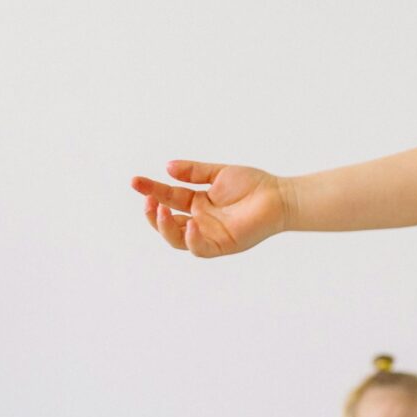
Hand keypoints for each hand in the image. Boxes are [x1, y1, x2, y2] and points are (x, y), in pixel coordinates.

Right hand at [131, 162, 289, 258]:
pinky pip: (199, 248)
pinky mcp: (222, 244)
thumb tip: (167, 168)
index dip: (151, 190)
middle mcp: (200, 220)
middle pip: (167, 222)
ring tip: (160, 210)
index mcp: (197, 203)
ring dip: (164, 227)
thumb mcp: (218, 174)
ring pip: (177, 239)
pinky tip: (189, 224)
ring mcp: (209, 234)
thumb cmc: (254, 185)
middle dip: (152, 213)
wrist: (280, 196)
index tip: (136, 181)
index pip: (168, 198)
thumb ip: (193, 172)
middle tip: (148, 199)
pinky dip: (191, 238)